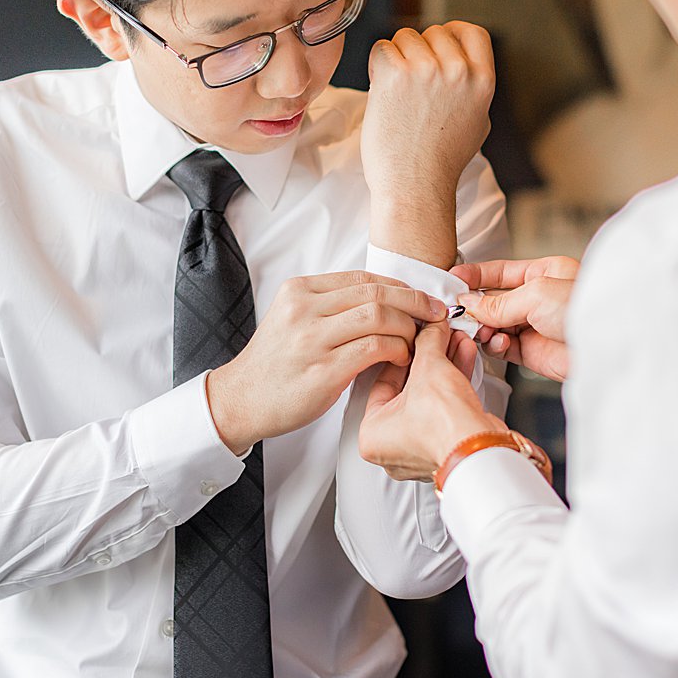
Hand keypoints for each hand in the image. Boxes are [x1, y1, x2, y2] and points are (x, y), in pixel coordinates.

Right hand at [207, 271, 446, 453]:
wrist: (241, 399)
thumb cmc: (274, 365)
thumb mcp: (293, 319)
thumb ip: (329, 306)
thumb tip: (380, 300)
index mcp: (299, 291)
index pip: (363, 278)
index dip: (400, 286)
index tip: (422, 297)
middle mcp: (305, 309)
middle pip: (376, 292)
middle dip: (415, 301)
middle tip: (436, 314)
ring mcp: (312, 338)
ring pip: (379, 316)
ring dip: (408, 327)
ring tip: (417, 341)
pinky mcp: (323, 369)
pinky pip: (374, 348)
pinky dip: (397, 349)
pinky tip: (402, 358)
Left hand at [359, 321, 508, 480]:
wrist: (482, 450)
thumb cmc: (445, 428)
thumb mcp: (429, 368)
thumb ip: (427, 342)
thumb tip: (430, 329)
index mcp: (372, 436)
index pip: (382, 381)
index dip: (401, 352)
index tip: (413, 336)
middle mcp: (395, 447)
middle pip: (409, 388)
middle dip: (428, 358)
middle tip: (435, 335)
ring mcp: (423, 448)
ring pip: (431, 397)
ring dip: (445, 366)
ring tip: (454, 341)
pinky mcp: (449, 445)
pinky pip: (446, 408)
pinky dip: (455, 382)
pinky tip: (464, 356)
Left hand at [362, 22, 495, 266]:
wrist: (414, 186)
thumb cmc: (441, 162)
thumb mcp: (477, 122)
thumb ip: (472, 89)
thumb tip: (462, 66)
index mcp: (482, 81)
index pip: (472, 32)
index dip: (453, 33)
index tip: (438, 45)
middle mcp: (458, 71)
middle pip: (433, 32)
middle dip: (418, 51)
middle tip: (410, 84)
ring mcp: (426, 70)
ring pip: (404, 38)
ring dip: (396, 59)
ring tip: (397, 94)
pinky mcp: (395, 75)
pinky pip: (380, 50)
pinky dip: (376, 67)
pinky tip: (382, 92)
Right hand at [450, 256, 578, 381]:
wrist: (607, 348)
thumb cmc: (583, 311)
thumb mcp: (536, 293)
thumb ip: (498, 301)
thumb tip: (468, 304)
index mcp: (544, 273)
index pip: (501, 272)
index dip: (475, 276)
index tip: (452, 280)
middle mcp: (538, 299)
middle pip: (494, 300)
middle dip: (474, 306)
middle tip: (457, 312)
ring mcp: (534, 325)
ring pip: (494, 324)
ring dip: (482, 327)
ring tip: (479, 330)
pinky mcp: (532, 352)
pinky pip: (502, 346)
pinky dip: (494, 344)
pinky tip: (496, 342)